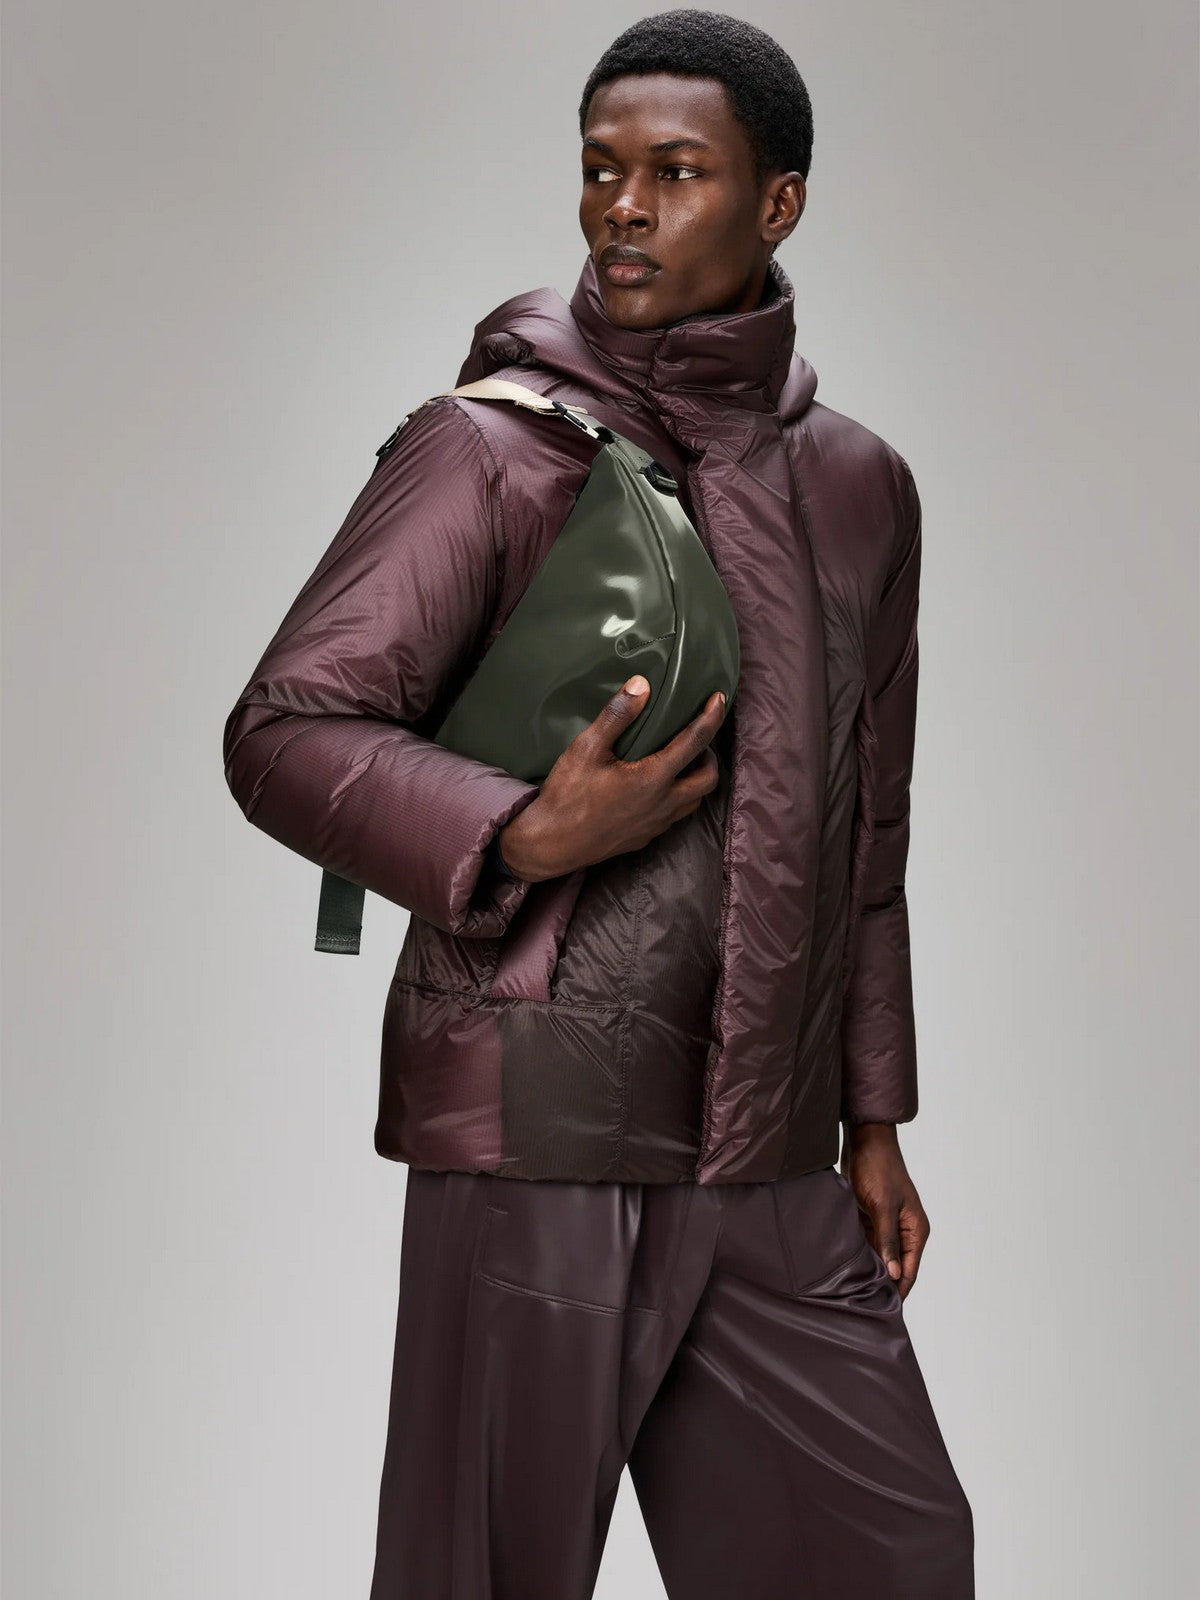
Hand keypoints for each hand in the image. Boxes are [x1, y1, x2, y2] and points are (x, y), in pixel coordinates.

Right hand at [496, 674, 726, 881]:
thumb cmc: (567, 795)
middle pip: (708, 779)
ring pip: (694, 802)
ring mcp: (656, 825)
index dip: (711, 717)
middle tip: (696, 738)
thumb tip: (641, 685)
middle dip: (710, 755)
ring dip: (696, 780)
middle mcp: (663, 804)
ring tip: (681, 762)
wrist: (550, 845)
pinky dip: (678, 798)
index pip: (695, 742)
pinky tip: (658, 789)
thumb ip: (617, 715)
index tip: (719, 699)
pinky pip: (674, 817)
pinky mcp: (644, 838)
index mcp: (653, 778)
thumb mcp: (586, 748)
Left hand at [839, 1122, 929, 1299]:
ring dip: (869, 1269)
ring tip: (852, 1291)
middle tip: (862, 1304)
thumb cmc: (878, 1169)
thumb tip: (892, 1273)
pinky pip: (868, 1243)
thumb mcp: (882, 1206)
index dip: (897, 1291)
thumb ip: (887, 1240)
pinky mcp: (872, 1218)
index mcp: (915, 1230)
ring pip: (880, 1256)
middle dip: (881, 1283)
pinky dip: (860, 1254)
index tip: (883, 1310)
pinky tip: (846, 1267)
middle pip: (895, 1267)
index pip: (908, 1270)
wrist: (865, 1140)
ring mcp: (888, 1225)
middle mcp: (905, 1231)